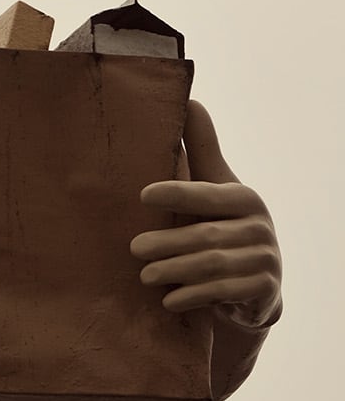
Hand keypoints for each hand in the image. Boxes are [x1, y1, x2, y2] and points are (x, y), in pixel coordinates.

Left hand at [130, 101, 281, 329]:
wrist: (253, 287)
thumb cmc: (222, 225)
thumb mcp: (214, 188)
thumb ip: (202, 150)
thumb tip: (190, 100)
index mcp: (243, 197)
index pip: (207, 193)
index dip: (177, 192)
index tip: (143, 194)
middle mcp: (260, 226)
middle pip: (205, 235)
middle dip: (167, 242)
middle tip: (133, 247)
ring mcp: (266, 260)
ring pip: (212, 266)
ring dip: (174, 271)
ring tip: (144, 276)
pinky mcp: (265, 291)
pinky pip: (225, 293)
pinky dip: (194, 296)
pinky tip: (169, 300)